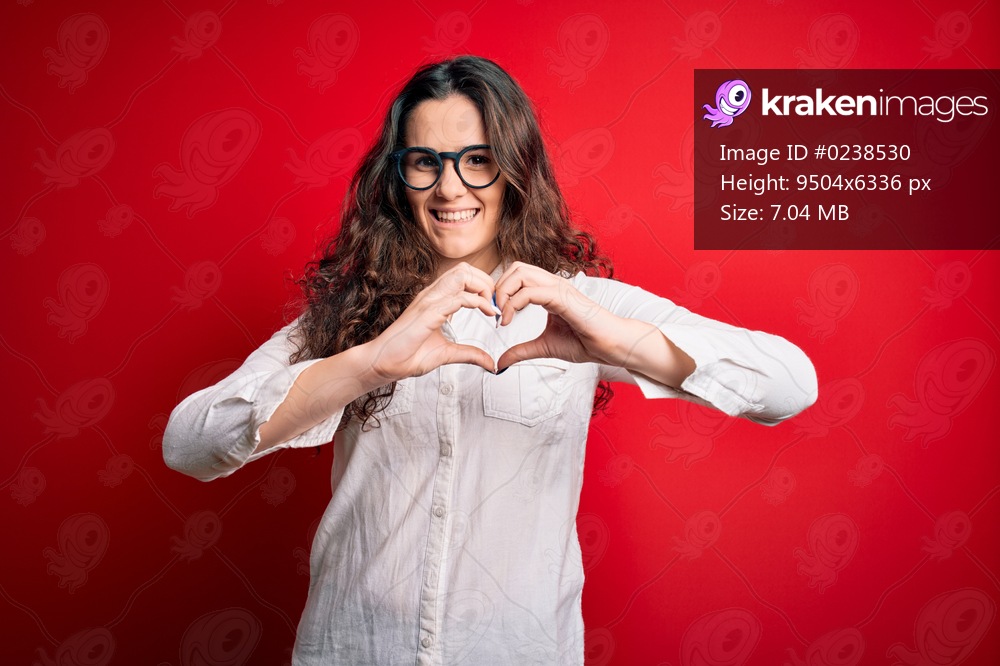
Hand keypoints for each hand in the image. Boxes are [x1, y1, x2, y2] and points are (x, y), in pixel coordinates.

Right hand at [368, 262, 497, 379]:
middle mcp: (432, 295)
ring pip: (462, 274)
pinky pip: (458, 297)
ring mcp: (429, 301)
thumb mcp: (447, 354)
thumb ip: (469, 354)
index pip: (463, 276)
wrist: (383, 364)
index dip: (483, 286)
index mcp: (434, 299)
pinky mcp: (427, 313)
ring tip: (491, 307)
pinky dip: (478, 302)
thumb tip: (490, 363)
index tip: (493, 307)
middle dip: (486, 282)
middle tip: (495, 305)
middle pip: (465, 269)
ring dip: (483, 287)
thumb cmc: (407, 356)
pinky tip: (487, 313)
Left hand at [494, 263, 695, 386]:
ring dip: (504, 293)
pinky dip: (514, 303)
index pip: (517, 275)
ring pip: (520, 273)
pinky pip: (531, 291)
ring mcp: (558, 288)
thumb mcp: (544, 347)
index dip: (500, 292)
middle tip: (495, 312)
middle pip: (515, 268)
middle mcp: (552, 284)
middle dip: (498, 288)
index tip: (496, 316)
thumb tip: (500, 362)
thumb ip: (522, 351)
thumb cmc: (585, 342)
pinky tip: (509, 320)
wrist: (610, 346)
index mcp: (548, 290)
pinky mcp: (563, 298)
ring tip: (502, 316)